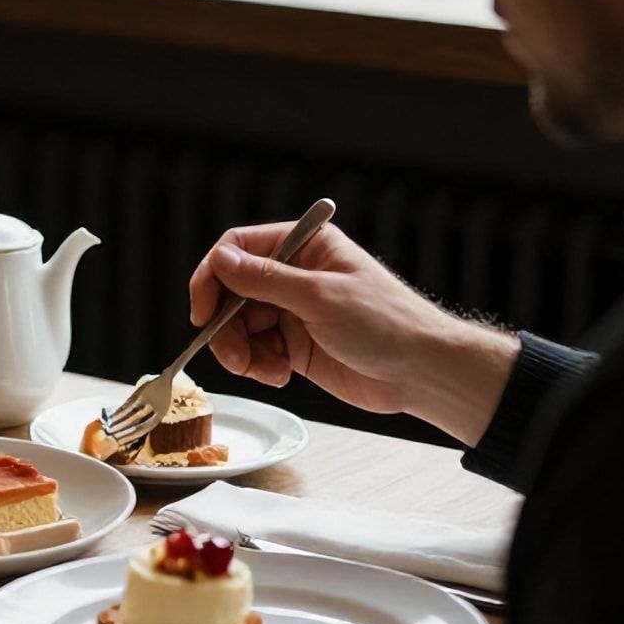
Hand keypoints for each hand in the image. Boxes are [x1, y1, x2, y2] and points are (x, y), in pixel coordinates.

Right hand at [188, 220, 518, 444]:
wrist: (420, 372)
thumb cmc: (387, 323)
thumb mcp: (320, 297)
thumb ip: (265, 280)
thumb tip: (220, 260)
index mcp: (304, 247)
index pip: (238, 248)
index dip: (213, 277)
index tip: (202, 311)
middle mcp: (294, 276)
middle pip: (231, 293)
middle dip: (226, 327)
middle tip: (235, 356)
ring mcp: (293, 311)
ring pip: (239, 327)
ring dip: (241, 352)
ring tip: (264, 370)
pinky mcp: (295, 345)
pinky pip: (256, 352)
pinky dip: (259, 366)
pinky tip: (280, 375)